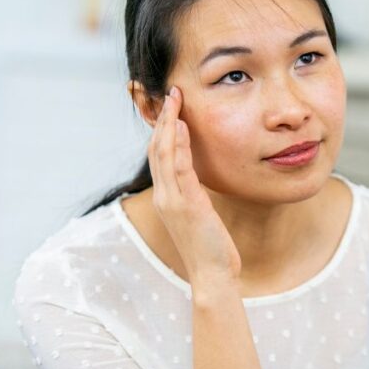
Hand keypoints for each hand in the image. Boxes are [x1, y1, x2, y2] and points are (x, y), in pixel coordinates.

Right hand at [149, 86, 241, 282]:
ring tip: (174, 99)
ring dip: (168, 123)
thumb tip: (200, 178)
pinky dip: (178, 144)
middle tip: (169, 92)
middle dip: (161, 118)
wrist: (212, 275)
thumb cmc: (211, 248)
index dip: (161, 129)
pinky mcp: (186, 204)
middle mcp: (164, 196)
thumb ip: (195, 194)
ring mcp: (172, 200)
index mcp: (166, 198)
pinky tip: (181, 125)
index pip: (158, 156)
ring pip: (163, 153)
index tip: (169, 105)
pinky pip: (179, 168)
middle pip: (155, 149)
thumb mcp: (200, 215)